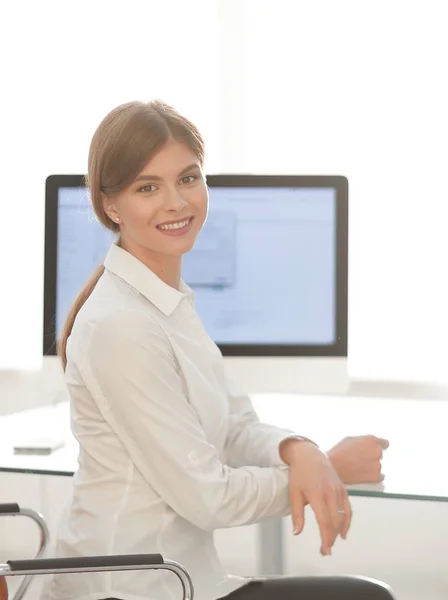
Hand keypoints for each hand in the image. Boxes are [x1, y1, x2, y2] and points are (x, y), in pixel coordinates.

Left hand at [280, 439, 351, 555]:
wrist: (309, 454)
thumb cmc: (299, 473)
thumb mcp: (294, 493)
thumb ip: (296, 514)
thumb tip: (297, 533)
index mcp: (317, 494)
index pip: (325, 522)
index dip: (326, 538)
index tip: (323, 550)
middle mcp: (330, 493)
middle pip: (336, 522)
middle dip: (332, 539)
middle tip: (326, 550)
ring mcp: (338, 490)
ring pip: (344, 517)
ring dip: (339, 532)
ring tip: (332, 543)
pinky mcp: (343, 488)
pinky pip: (348, 508)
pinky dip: (347, 521)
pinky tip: (343, 531)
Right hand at [327, 435, 388, 484]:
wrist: (334, 467)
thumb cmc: (339, 453)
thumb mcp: (350, 439)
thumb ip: (363, 440)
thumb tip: (366, 443)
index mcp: (371, 440)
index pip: (384, 443)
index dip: (380, 445)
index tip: (380, 447)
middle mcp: (376, 451)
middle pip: (379, 453)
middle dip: (371, 455)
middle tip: (361, 458)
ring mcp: (377, 464)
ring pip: (378, 465)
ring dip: (371, 465)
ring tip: (358, 466)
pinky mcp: (375, 476)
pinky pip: (380, 476)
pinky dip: (374, 476)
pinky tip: (365, 474)